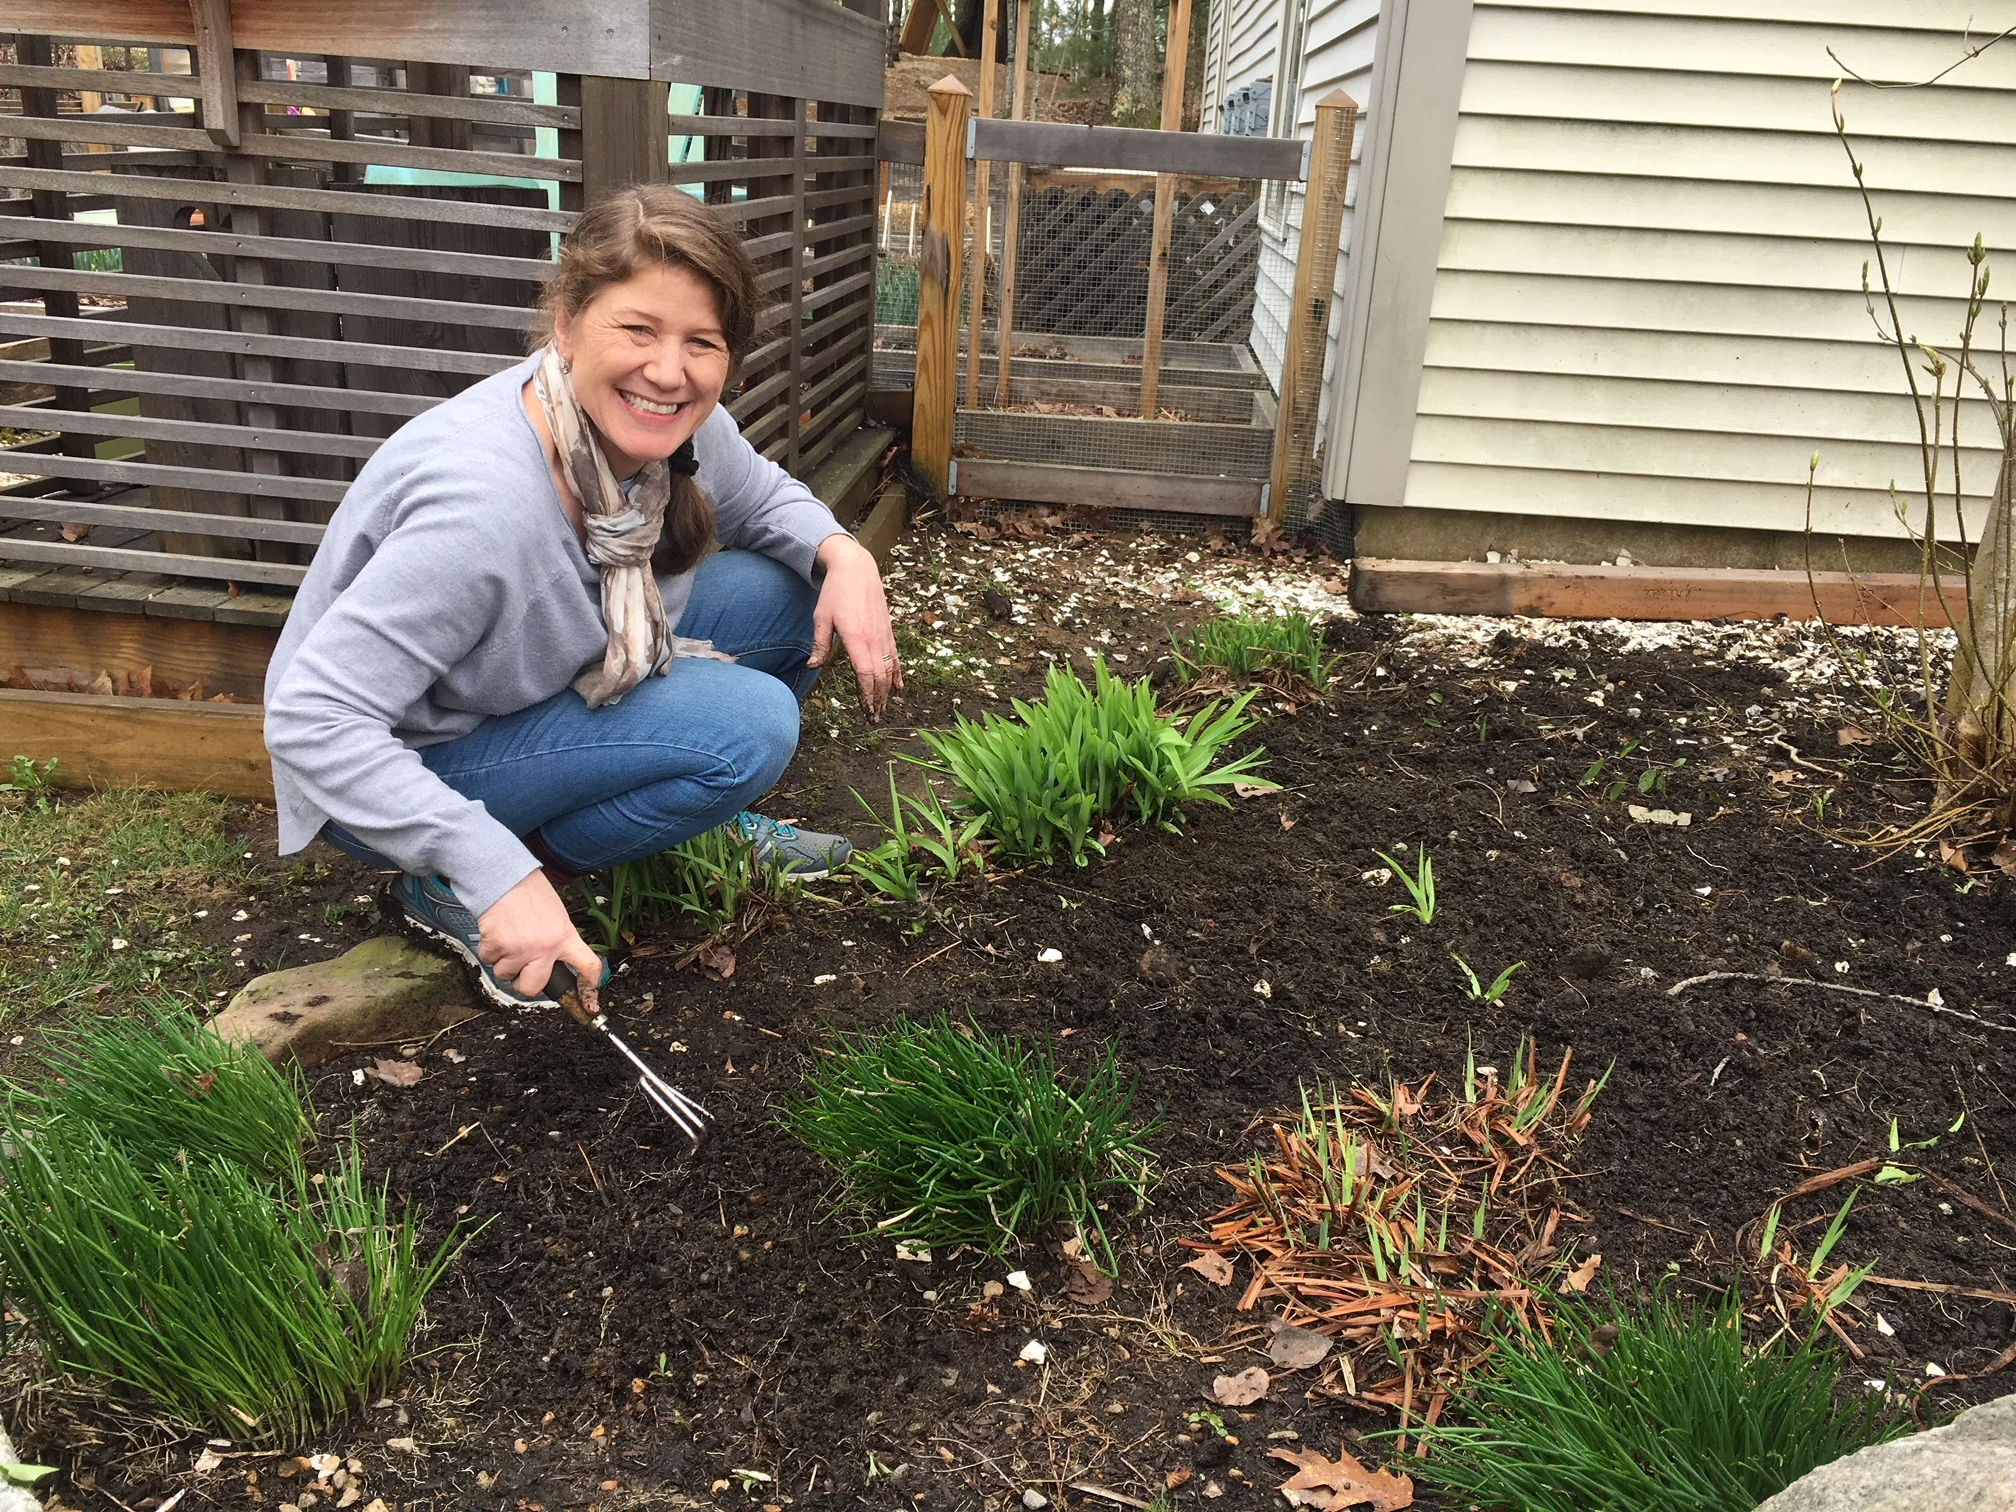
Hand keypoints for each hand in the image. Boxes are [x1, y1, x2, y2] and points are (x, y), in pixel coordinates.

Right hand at [476, 870, 602, 1011]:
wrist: (504, 876)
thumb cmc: (529, 892)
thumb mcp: (557, 915)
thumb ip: (558, 940)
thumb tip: (554, 961)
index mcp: (565, 937)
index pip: (588, 967)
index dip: (590, 989)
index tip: (589, 1003)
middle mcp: (544, 948)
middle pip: (533, 988)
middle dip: (525, 982)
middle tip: (523, 967)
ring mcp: (519, 949)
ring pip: (506, 975)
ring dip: (504, 962)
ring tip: (509, 938)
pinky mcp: (496, 946)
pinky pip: (489, 961)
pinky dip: (490, 951)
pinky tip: (497, 932)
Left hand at [808, 534, 902, 718]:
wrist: (856, 568)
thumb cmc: (835, 592)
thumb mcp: (822, 618)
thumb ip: (820, 645)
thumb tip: (812, 667)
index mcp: (856, 638)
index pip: (865, 674)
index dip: (867, 694)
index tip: (865, 710)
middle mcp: (874, 639)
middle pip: (880, 677)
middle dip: (877, 699)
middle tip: (873, 718)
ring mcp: (884, 635)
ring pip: (890, 669)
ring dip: (886, 691)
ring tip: (882, 708)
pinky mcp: (888, 630)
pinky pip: (895, 657)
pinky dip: (897, 673)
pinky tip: (898, 688)